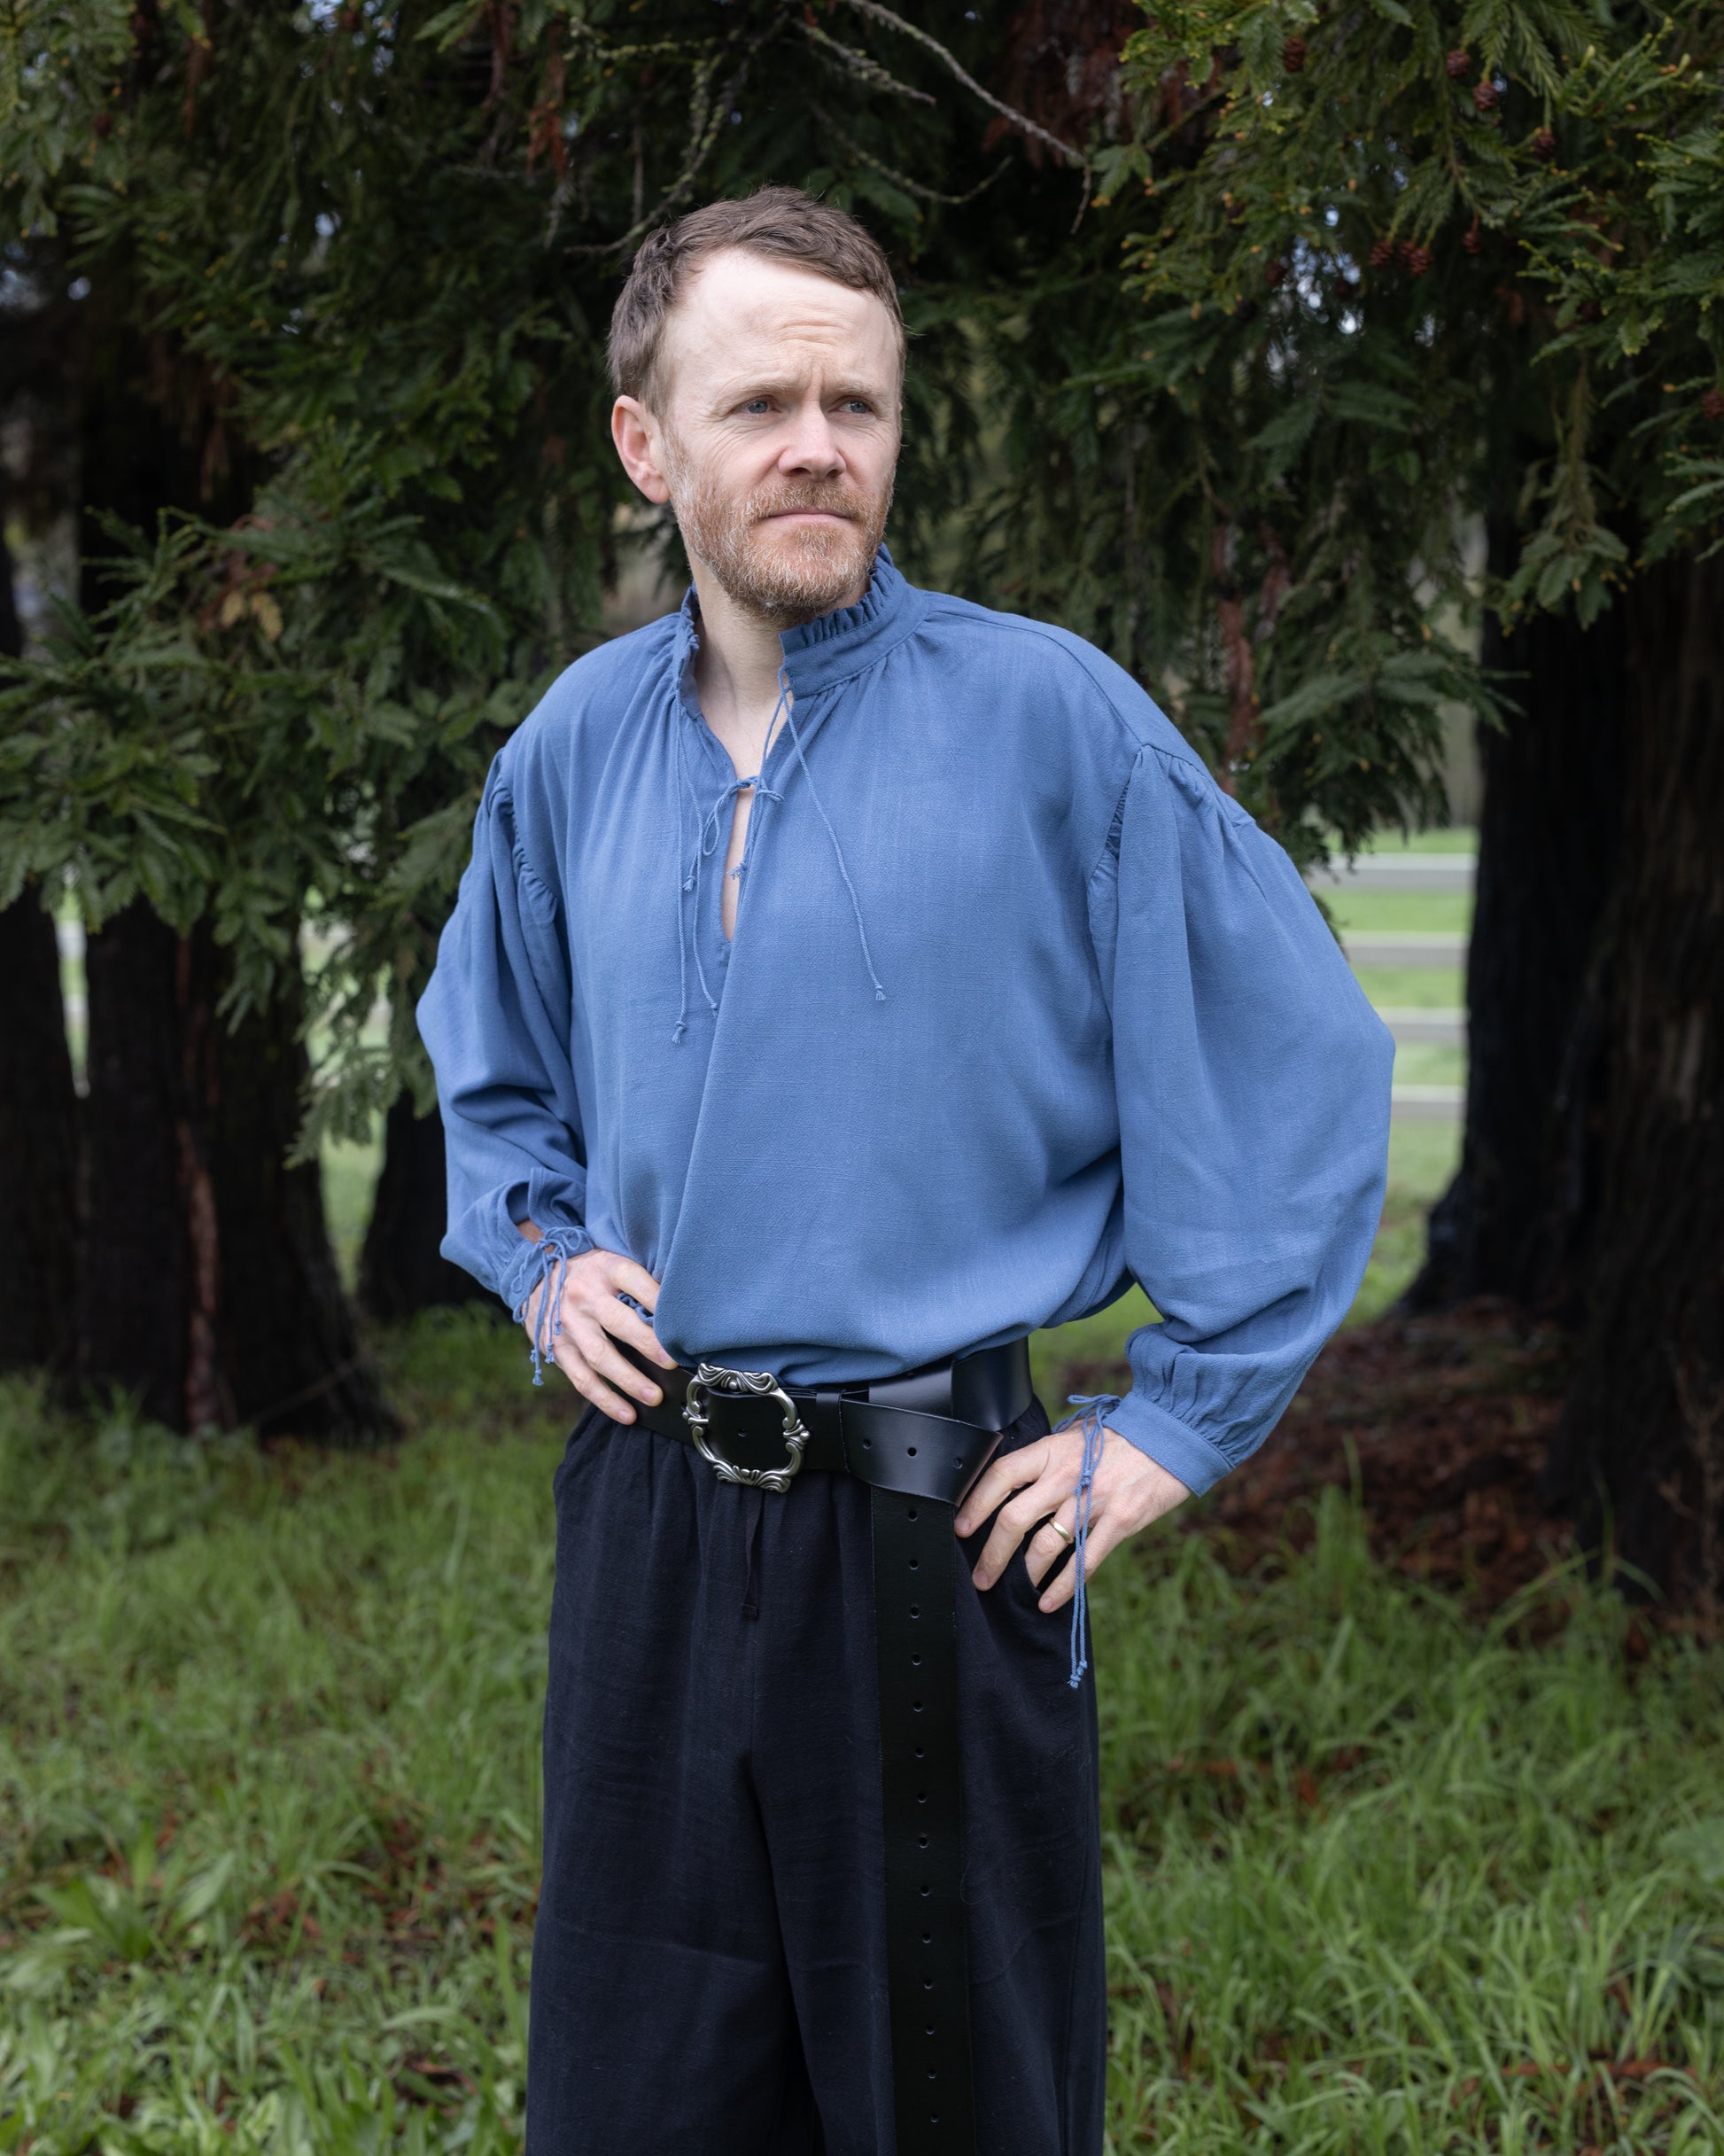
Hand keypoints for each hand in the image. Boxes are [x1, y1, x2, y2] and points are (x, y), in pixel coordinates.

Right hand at [522, 1242, 676, 1421]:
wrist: (537, 1273)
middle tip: (672, 1363)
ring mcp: (569, 1325)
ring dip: (628, 1380)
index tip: (680, 1322)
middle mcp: (584, 1296)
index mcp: (605, 1269)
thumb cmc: (591, 1272)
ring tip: (653, 1397)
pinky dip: (605, 1399)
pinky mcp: (557, 1349)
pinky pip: (582, 1378)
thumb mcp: (613, 1262)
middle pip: (618, 1322)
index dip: (657, 1300)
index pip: (634, 1281)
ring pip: (600, 1356)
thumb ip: (640, 1283)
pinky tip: (627, 1413)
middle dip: (647, 1344)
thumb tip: (679, 1312)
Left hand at [955, 1424, 1189, 1612]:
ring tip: (1016, 1591)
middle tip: (982, 1577)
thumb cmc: (1120, 1438)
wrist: (1171, 1437)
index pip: (1001, 1475)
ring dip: (1026, 1574)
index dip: (976, 1503)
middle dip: (993, 1554)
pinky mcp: (1120, 1520)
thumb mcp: (1076, 1437)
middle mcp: (1066, 1474)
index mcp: (1051, 1451)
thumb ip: (1047, 1460)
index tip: (961, 1528)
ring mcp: (1093, 1498)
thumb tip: (1014, 1485)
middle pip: (1015, 1518)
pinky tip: (1049, 1601)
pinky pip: (1084, 1561)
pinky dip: (1064, 1586)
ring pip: (1045, 1544)